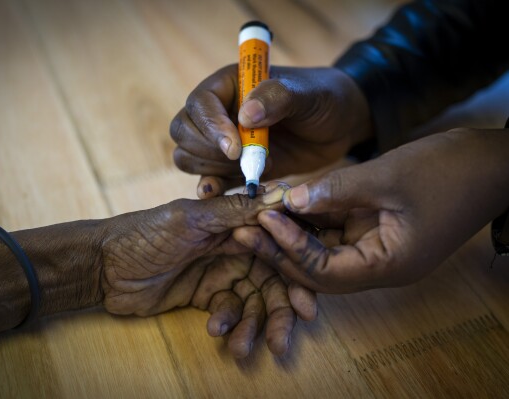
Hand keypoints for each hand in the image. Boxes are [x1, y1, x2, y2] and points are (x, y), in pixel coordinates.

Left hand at [99, 183, 316, 356]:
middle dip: (279, 312)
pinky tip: (215, 330)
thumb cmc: (145, 234)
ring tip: (243, 348)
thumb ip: (233, 210)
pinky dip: (227, 324)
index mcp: (234, 224)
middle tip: (283, 340)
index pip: (277, 246)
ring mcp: (220, 274)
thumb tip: (282, 195)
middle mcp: (234, 248)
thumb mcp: (189, 219)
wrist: (104, 267)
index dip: (295, 273)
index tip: (307, 302)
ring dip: (253, 327)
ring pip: (252, 303)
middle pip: (271, 282)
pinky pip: (228, 313)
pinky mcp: (206, 297)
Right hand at [170, 65, 372, 197]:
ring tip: (256, 169)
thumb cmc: (323, 99)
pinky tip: (222, 195)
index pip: (200, 104)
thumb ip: (278, 98)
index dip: (211, 128)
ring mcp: (221, 141)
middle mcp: (217, 112)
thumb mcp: (307, 94)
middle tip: (245, 159)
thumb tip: (245, 115)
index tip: (236, 149)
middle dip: (209, 151)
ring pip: (189, 156)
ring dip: (213, 169)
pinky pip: (207, 178)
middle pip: (184, 132)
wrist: (339, 126)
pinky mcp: (231, 168)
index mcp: (228, 85)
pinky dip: (212, 188)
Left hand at [234, 129, 508, 291]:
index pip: (326, 272)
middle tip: (243, 228)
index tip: (263, 220)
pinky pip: (335, 231)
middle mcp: (378, 265)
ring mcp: (377, 248)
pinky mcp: (375, 230)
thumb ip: (337, 191)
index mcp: (389, 265)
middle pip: (317, 269)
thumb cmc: (450, 171)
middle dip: (281, 249)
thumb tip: (290, 199)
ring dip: (292, 233)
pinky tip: (286, 202)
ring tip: (255, 215)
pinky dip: (311, 219)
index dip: (291, 248)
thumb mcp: (388, 177)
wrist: (493, 163)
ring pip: (322, 250)